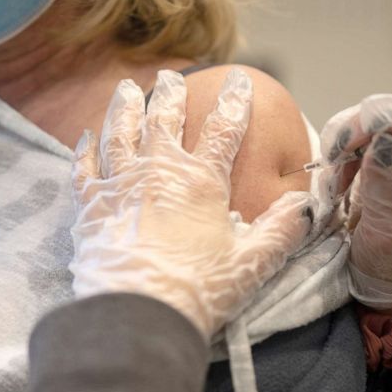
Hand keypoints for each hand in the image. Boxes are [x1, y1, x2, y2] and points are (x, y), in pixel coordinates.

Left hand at [70, 69, 316, 337]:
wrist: (137, 315)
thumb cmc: (199, 291)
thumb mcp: (253, 263)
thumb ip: (282, 230)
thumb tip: (307, 205)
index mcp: (201, 182)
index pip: (223, 129)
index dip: (234, 102)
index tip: (239, 80)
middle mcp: (158, 172)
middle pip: (164, 119)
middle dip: (170, 94)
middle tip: (169, 76)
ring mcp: (119, 185)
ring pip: (120, 132)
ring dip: (125, 108)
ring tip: (126, 89)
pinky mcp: (89, 207)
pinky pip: (84, 168)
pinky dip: (85, 149)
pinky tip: (86, 137)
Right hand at [319, 94, 391, 311]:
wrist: (383, 284)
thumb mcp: (391, 231)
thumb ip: (387, 185)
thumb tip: (386, 141)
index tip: (383, 125)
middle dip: (375, 123)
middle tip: (344, 143)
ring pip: (385, 122)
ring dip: (353, 136)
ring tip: (334, 165)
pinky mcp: (384, 161)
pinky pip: (364, 139)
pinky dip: (344, 150)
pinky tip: (335, 178)